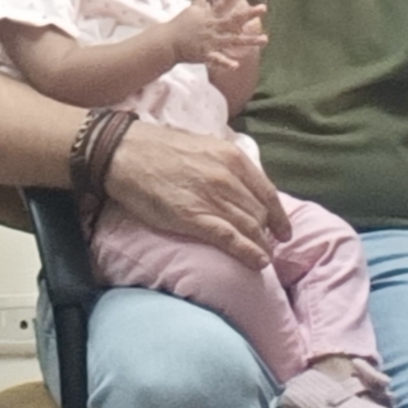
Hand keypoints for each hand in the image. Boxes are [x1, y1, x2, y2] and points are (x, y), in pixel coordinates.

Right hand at [100, 121, 286, 265]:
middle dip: (266, 232)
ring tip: (263, 257)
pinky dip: (249, 252)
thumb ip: (223, 161)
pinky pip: (231, 239)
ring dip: (260, 245)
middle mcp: (228, 177)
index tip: (283, 230)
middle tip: (265, 245)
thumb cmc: (158, 147)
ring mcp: (213, 198)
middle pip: (260, 212)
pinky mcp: (195, 218)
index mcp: (231, 157)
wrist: (124, 153)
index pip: (267, 192)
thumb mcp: (202, 144)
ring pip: (250, 227)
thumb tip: (237, 180)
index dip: (279, 215)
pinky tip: (258, 262)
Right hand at [154, 0, 267, 65]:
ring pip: (233, 40)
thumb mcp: (192, 7)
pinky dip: (226, 63)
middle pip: (234, 19)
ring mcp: (211, 41)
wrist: (168, 42)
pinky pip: (218, 59)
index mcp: (210, 15)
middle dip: (249, 14)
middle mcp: (213, 27)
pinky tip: (236, 65)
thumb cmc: (181, 24)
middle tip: (263, 8)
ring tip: (266, 39)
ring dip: (249, 40)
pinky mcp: (206, 54)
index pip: (223, 2)